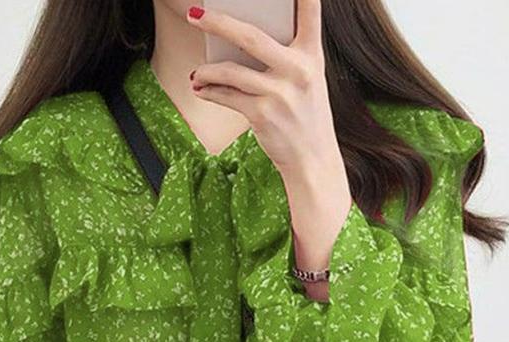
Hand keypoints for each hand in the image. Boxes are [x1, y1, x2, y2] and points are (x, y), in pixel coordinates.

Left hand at [186, 1, 352, 302]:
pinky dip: (210, 92)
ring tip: (197, 74)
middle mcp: (298, 70)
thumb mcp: (307, 82)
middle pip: (251, 36)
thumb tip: (238, 41)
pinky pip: (227, 97)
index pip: (310, 12)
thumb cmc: (305, 117)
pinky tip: (201, 88)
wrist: (313, 160)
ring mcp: (279, 93)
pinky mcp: (263, 115)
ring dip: (207, 71)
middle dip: (218, 21)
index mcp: (312, 56)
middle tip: (195, 13)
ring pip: (231, 71)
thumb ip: (285, 58)